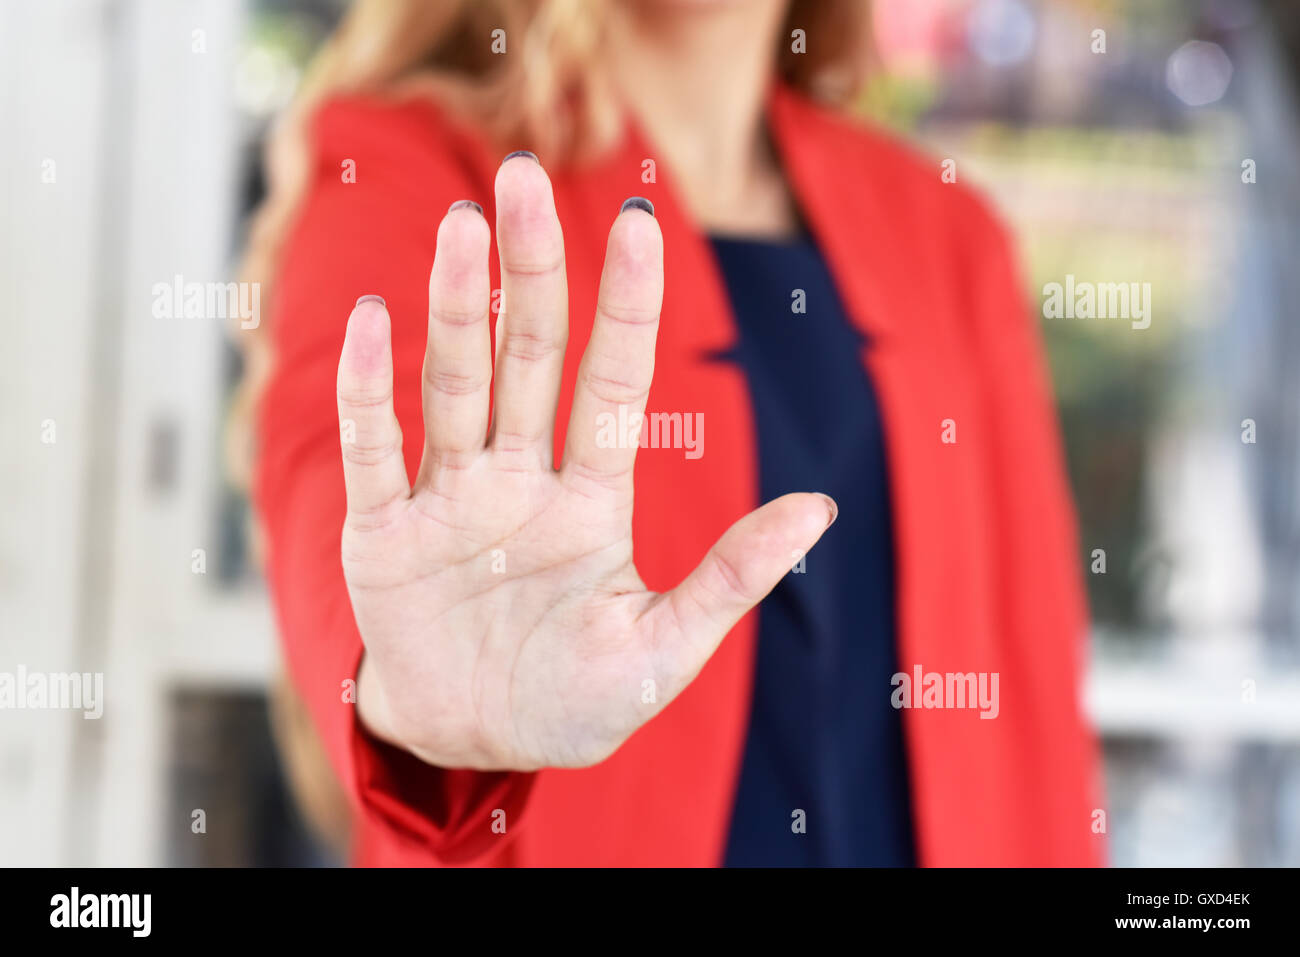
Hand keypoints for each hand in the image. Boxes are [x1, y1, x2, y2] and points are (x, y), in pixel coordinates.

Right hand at [338, 154, 835, 770]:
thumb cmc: (575, 702)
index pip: (613, 384)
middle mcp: (520, 481)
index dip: (627, 306)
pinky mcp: (382, 537)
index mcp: (591, 501)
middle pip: (528, 357)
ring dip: (458, 307)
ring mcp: (450, 501)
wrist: (476, 748)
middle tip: (525, 177)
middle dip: (531, 271)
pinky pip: (374, 451)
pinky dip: (370, 391)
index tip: (642, 224)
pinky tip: (376, 320)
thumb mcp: (663, 653)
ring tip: (465, 225)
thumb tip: (821, 507)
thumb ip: (731, 579)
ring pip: (455, 384)